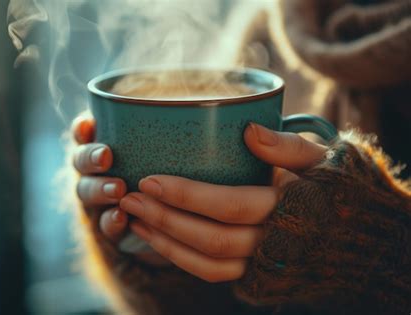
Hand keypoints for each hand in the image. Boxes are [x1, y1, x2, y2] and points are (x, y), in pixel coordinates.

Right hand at [72, 114, 169, 264]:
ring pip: (86, 191)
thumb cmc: (178, 165)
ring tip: (118, 190)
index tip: (90, 125)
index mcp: (109, 143)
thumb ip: (181, 128)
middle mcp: (98, 168)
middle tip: (106, 157)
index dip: (81, 128)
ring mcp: (101, 198)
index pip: (85, 131)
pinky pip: (104, 224)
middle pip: (81, 160)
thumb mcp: (180, 144)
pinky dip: (111, 220)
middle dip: (89, 157)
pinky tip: (122, 218)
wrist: (176, 218)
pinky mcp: (110, 225)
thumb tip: (216, 111)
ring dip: (98, 189)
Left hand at [120, 123, 327, 281]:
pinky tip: (155, 237)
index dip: (186, 195)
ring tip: (133, 217)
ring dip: (165, 242)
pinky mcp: (253, 272)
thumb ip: (287, 144)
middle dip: (164, 218)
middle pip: (211, 238)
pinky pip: (212, 273)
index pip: (230, 205)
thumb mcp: (318, 157)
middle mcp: (274, 241)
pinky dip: (179, 259)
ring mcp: (263, 262)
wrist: (346, 227)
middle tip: (128, 196)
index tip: (149, 179)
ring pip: (208, 262)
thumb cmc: (329, 183)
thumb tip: (248, 130)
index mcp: (288, 207)